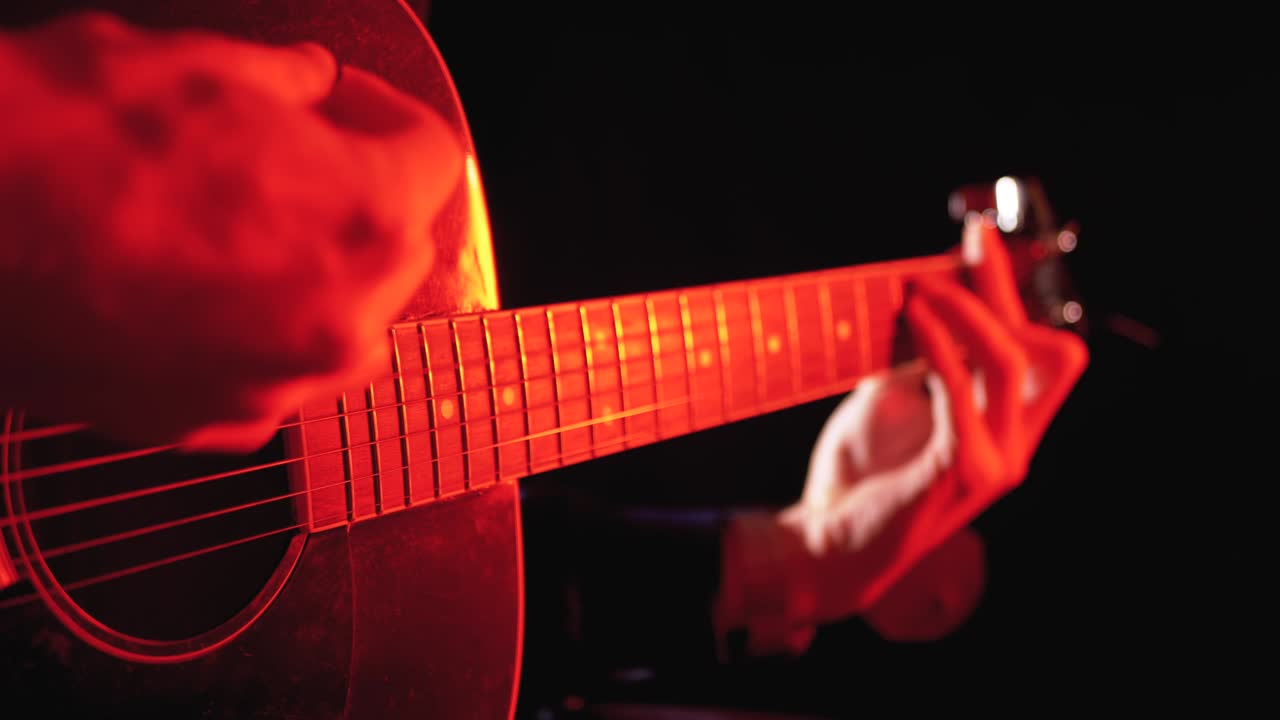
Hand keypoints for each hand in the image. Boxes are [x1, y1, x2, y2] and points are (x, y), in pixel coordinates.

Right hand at [0, 12, 462, 451]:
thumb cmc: (56, 141)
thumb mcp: (189, 64)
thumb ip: (283, 80)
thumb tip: (310, 83)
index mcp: (363, 216)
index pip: (434, 157)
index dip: (389, 114)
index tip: (350, 106)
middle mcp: (341, 318)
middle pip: (401, 249)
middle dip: (361, 198)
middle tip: (297, 162)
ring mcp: (278, 384)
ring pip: (351, 327)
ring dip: (325, 277)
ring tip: (250, 231)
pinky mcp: (215, 425)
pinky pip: (278, 376)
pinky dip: (263, 336)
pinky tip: (202, 290)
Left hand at [716, 216, 1088, 655]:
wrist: (829, 545)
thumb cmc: (859, 476)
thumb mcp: (894, 401)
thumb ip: (920, 358)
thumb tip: (920, 295)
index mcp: (1006, 430)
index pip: (1038, 350)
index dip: (1010, 291)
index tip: (976, 238)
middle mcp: (1016, 446)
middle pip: (1042, 349)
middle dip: (1003, 291)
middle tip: (962, 249)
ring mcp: (996, 461)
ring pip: (1010, 362)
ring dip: (966, 312)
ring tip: (923, 286)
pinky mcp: (962, 470)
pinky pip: (961, 390)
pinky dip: (939, 345)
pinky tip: (912, 317)